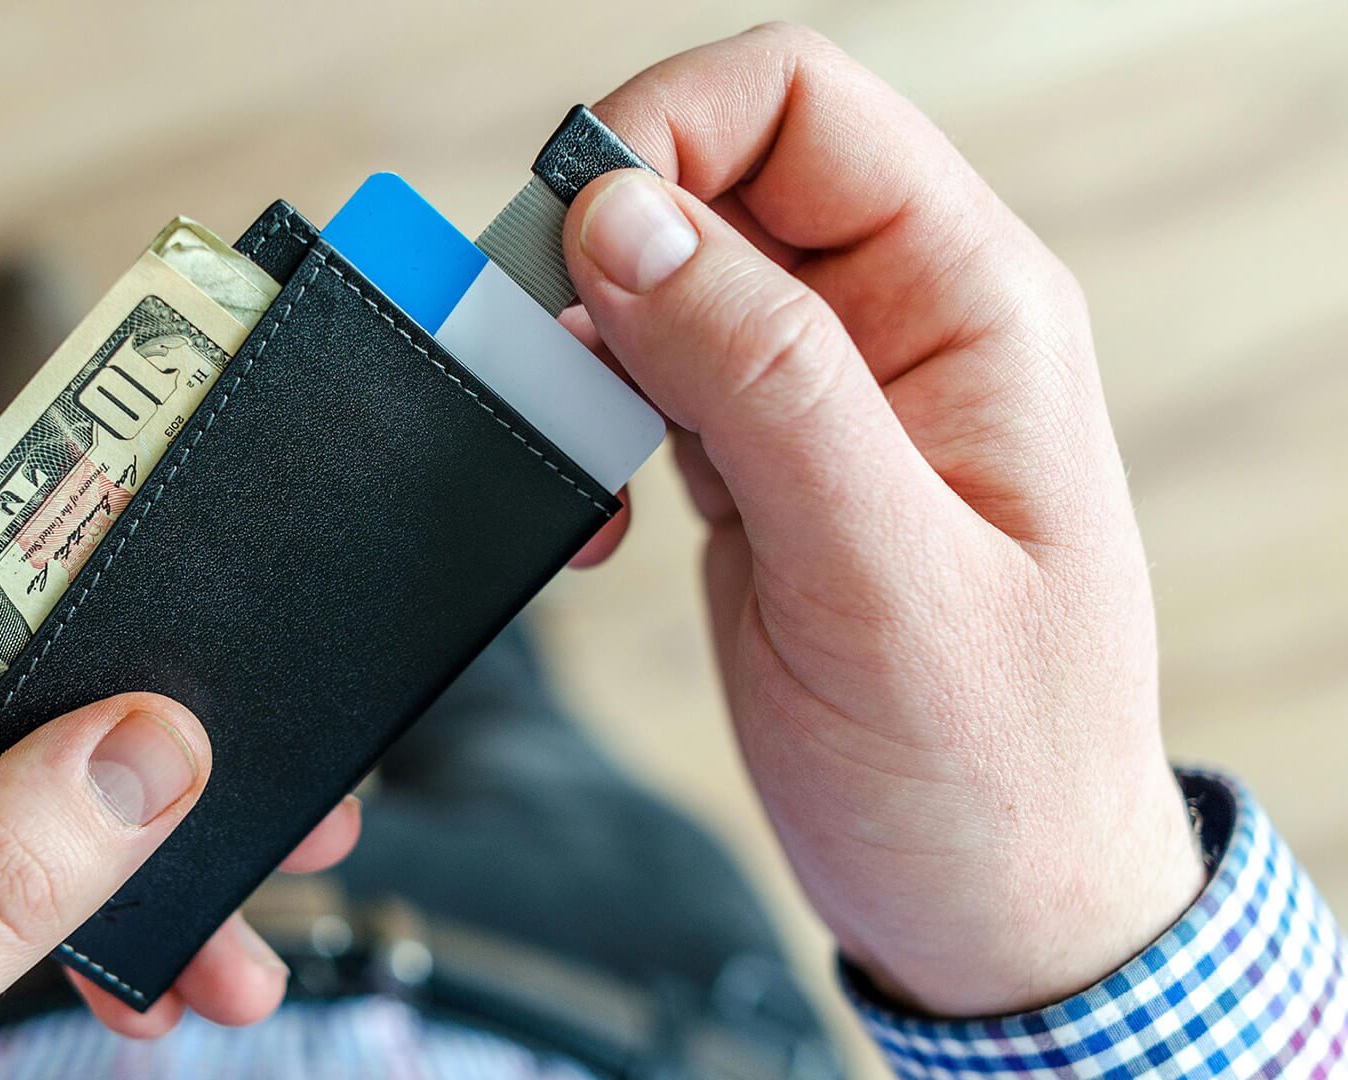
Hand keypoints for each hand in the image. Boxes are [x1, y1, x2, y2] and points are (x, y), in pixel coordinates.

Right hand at [563, 24, 1204, 1015]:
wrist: (989, 906)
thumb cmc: (989, 763)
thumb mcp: (877, 572)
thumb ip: (759, 381)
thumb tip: (626, 217)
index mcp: (968, 304)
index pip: (799, 105)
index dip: (666, 131)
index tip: (570, 232)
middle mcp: (895, 324)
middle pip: (713, 178)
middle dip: (599, 242)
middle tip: (534, 350)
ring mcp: (822, 395)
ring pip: (664, 279)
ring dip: (584, 340)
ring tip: (566, 445)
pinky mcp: (761, 465)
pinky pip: (647, 379)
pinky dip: (587, 420)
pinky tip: (597, 509)